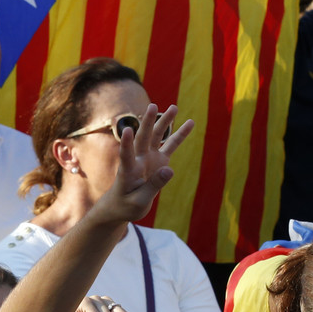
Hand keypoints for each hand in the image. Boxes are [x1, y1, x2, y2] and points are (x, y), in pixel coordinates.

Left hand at [88, 104, 194, 225]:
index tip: (127, 130)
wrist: (122, 204)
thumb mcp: (139, 201)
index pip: (126, 155)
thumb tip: (170, 169)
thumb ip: (154, 185)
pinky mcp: (159, 161)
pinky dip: (179, 135)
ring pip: (157, 137)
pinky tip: (190, 123)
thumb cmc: (126, 205)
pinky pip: (171, 146)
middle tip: (153, 107)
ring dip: (164, 122)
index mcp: (128, 171)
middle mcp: (138, 160)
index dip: (126, 143)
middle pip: (143, 138)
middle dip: (148, 123)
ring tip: (174, 107)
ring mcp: (149, 158)